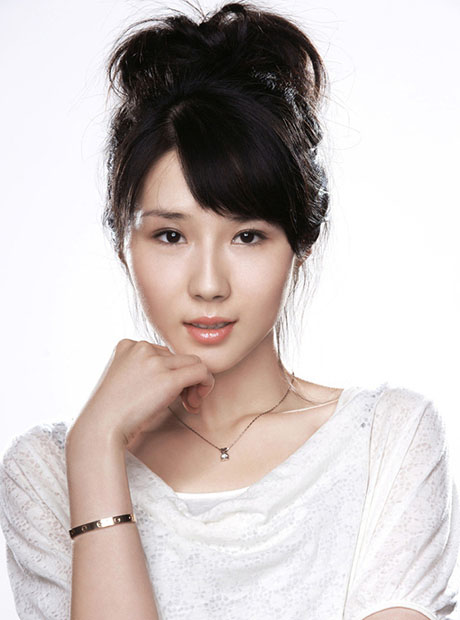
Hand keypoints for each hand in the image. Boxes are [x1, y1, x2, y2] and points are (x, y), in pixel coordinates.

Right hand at [67, 339, 214, 448]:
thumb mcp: (126, 380)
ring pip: (193, 363)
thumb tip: (179, 374)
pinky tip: (195, 403)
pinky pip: (202, 372)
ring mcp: (154, 361)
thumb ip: (146, 370)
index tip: (170, 395)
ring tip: (189, 404)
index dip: (171, 373)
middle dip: (185, 380)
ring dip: (196, 383)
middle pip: (179, 358)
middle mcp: (142, 347)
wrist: (101, 428)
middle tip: (184, 402)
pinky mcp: (168, 378)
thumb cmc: (113, 412)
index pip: (163, 353)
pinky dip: (206, 384)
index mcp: (128, 345)